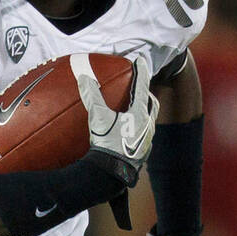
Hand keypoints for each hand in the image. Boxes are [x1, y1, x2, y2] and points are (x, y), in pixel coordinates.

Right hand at [75, 53, 158, 186]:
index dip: (141, 72)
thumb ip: (92, 96)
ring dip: (143, 113)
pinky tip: (128, 135)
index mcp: (139, 114)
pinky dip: (138, 131)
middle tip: (139, 89)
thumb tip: (84, 77)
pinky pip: (143, 138)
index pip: (142, 86)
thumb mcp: (98, 117)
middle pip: (152, 105)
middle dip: (147, 94)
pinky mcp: (142, 155)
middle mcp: (147, 126)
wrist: (111, 174)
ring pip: (149, 122)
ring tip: (133, 112)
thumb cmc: (106, 144)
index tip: (140, 61)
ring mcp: (146, 141)